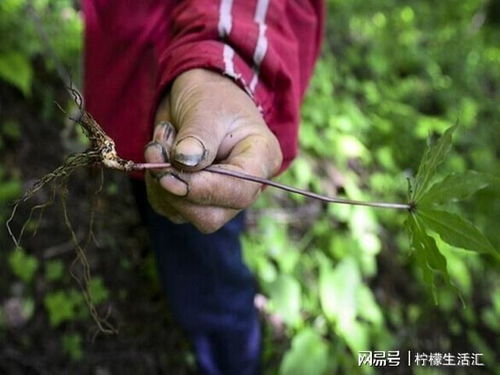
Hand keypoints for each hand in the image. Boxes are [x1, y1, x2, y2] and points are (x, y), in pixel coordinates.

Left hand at [144, 69, 282, 232]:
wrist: (197, 95)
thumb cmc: (211, 97)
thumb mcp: (207, 108)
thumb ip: (198, 136)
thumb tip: (184, 162)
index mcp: (261, 160)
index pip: (239, 191)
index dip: (204, 189)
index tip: (171, 174)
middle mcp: (242, 187)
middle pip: (211, 216)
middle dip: (175, 190)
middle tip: (157, 150)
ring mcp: (217, 198)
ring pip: (183, 214)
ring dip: (160, 180)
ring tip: (162, 140)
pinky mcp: (191, 201)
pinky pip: (166, 205)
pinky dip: (154, 182)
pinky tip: (161, 152)